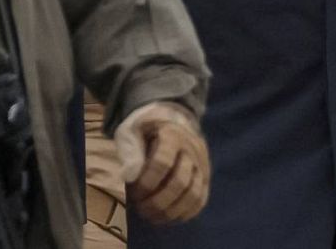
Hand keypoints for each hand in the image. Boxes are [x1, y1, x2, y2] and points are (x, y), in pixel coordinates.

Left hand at [116, 101, 209, 224]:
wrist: (172, 118)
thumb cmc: (147, 129)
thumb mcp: (132, 131)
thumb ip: (130, 151)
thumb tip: (129, 176)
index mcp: (172, 135)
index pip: (163, 162)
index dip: (148, 182)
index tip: (134, 192)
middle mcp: (192, 150)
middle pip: (180, 182)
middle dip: (158, 202)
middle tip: (141, 209)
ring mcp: (202, 165)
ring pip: (193, 195)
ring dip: (171, 211)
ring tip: (152, 216)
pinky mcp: (206, 177)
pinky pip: (201, 200)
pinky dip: (185, 213)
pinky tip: (167, 217)